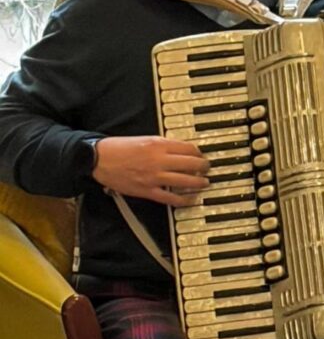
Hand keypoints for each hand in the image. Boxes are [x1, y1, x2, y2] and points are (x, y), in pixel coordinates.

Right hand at [92, 135, 209, 206]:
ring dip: (198, 182)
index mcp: (158, 144)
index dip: (199, 152)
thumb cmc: (120, 147)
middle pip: (191, 164)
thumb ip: (164, 144)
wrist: (100, 158)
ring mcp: (154, 177)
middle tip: (208, 168)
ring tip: (204, 183)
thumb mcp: (145, 139)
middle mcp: (159, 160)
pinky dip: (183, 199)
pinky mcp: (147, 191)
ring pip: (184, 181)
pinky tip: (191, 199)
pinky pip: (170, 197)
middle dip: (203, 167)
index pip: (188, 148)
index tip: (202, 155)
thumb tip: (181, 149)